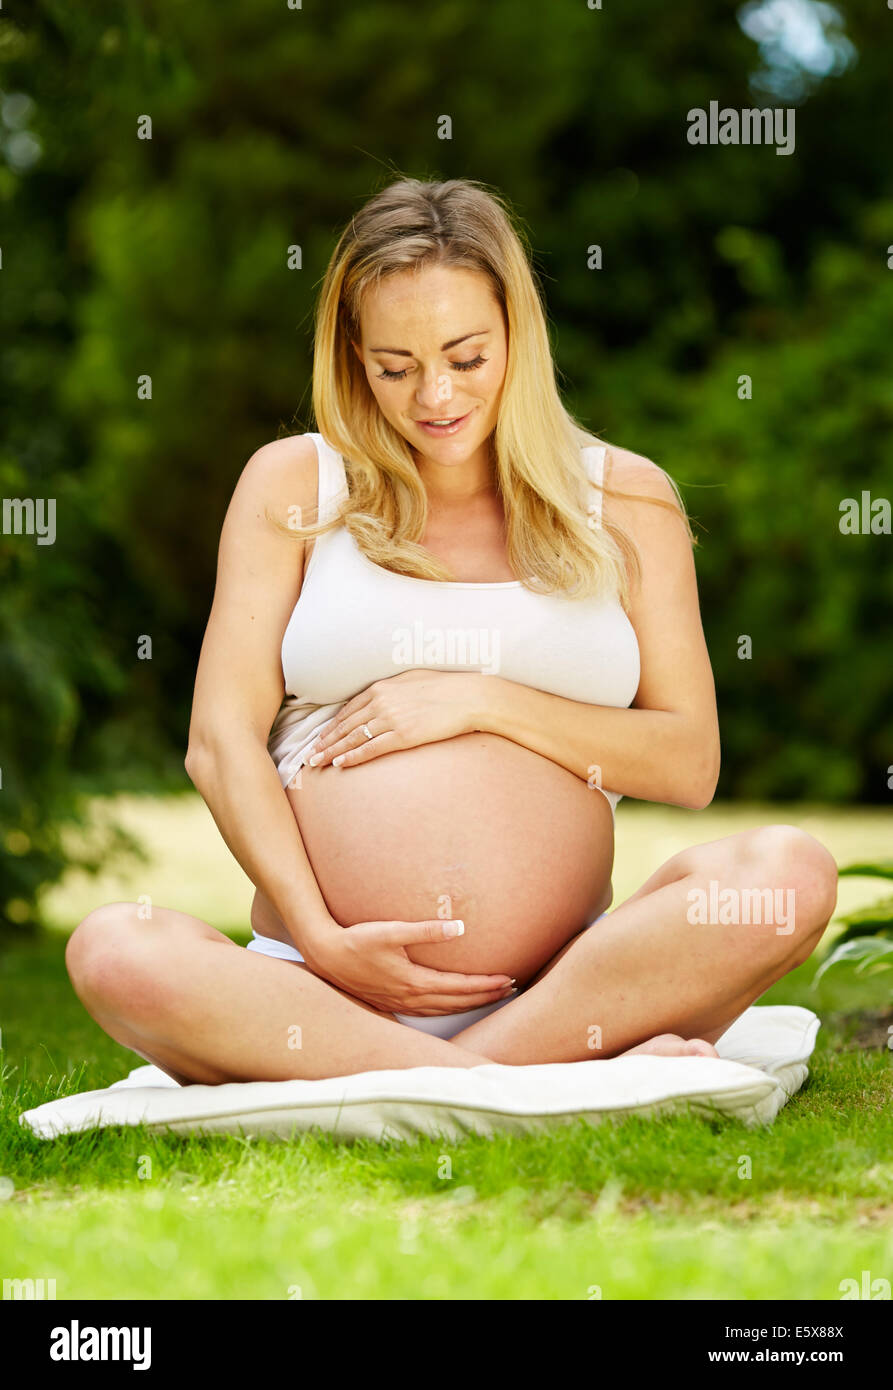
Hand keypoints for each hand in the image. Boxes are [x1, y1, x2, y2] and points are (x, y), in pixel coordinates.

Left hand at [305, 670, 486, 768]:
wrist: (468, 696)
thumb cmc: (444, 686)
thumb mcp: (412, 679)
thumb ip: (391, 688)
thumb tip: (381, 695)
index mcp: (381, 688)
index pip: (348, 710)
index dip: (332, 726)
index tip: (320, 737)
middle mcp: (381, 702)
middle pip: (345, 725)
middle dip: (325, 742)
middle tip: (309, 754)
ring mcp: (391, 719)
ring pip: (353, 738)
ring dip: (332, 752)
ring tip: (317, 762)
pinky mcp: (403, 736)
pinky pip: (372, 749)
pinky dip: (353, 757)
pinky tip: (340, 764)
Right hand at [305, 917, 515, 1015]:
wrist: (326, 956)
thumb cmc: (357, 941)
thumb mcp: (391, 931)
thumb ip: (426, 930)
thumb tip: (459, 928)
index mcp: (414, 983)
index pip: (460, 987)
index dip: (486, 984)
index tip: (507, 979)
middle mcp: (411, 999)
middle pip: (457, 1002)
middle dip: (485, 996)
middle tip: (510, 989)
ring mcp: (400, 1005)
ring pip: (444, 1010)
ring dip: (469, 1004)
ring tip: (489, 997)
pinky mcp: (392, 1004)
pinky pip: (429, 1012)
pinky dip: (448, 1009)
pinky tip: (452, 1005)